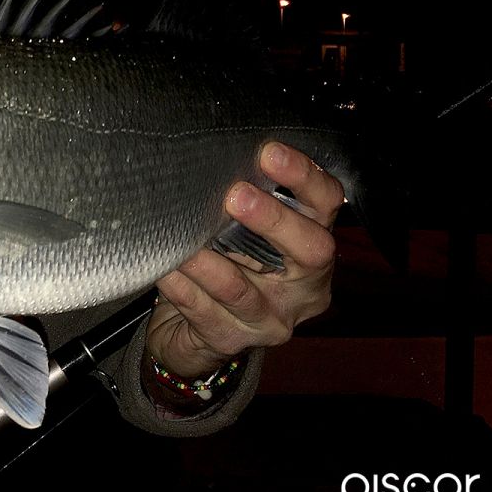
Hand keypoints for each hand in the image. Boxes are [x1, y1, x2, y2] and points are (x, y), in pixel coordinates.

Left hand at [147, 141, 341, 380]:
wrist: (195, 333)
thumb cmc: (224, 265)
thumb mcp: (243, 233)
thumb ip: (245, 200)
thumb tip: (215, 153)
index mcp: (313, 247)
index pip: (327, 205)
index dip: (304, 177)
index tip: (269, 152)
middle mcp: (304, 288)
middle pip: (311, 251)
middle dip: (273, 220)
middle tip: (235, 195)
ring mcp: (271, 320)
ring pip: (242, 290)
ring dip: (210, 262)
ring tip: (184, 239)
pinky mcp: (232, 339)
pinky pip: (203, 311)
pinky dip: (181, 287)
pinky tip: (164, 269)